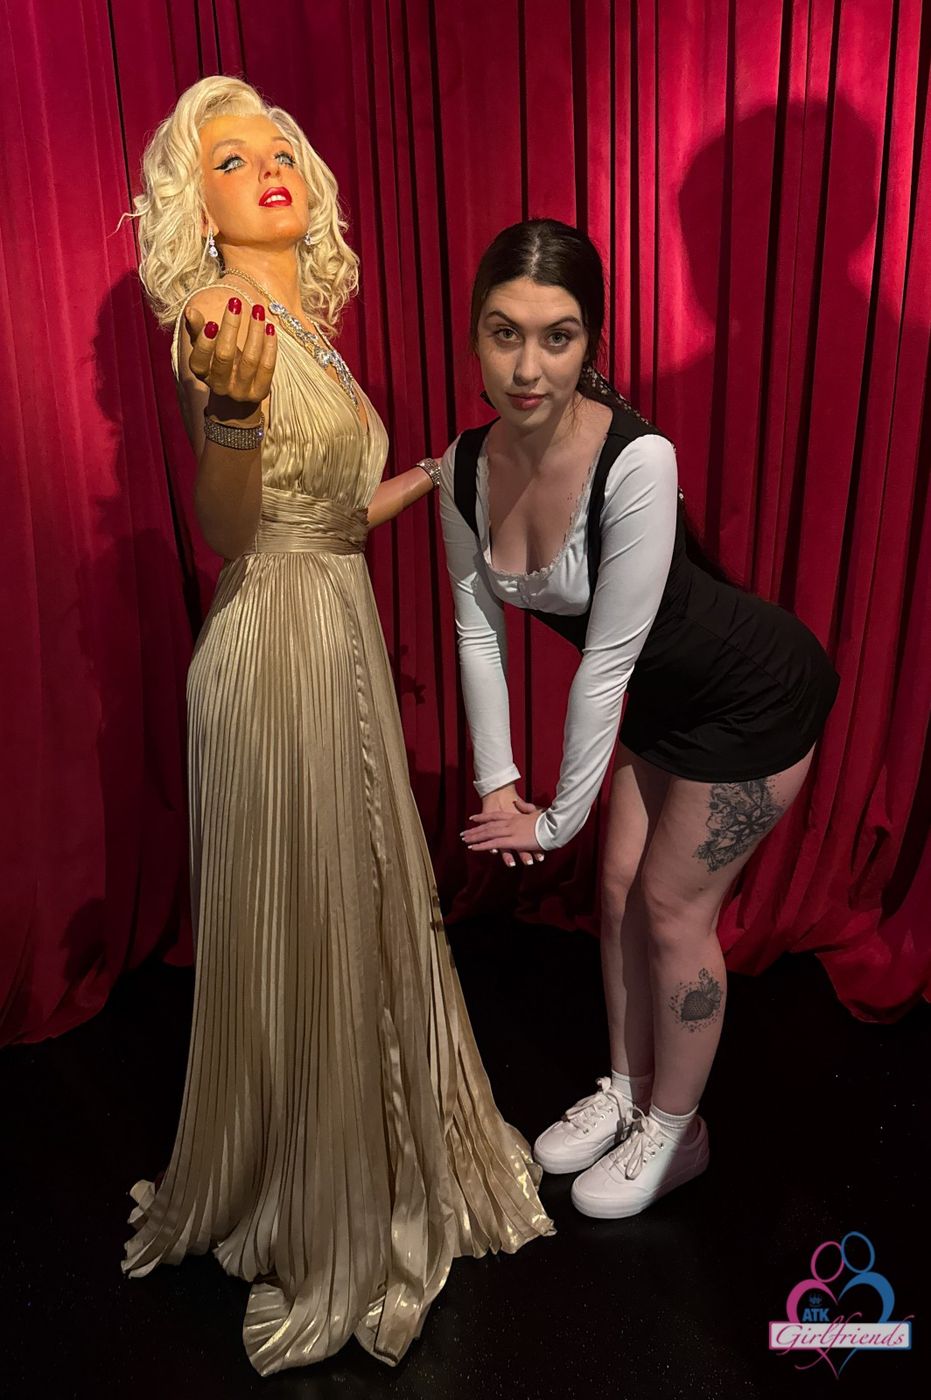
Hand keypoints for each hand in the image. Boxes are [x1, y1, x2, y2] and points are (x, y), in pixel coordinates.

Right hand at [185, 297, 277, 417]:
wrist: (240, 392)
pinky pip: (267, 367)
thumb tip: (190, 310)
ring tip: (257, 309)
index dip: (204, 343)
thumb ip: (198, 329)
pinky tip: (270, 327)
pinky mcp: (260, 393)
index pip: (199, 361)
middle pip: (224, 356)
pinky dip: (270, 346)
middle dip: (230, 328)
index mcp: (202, 374)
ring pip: (250, 360)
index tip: (212, 322)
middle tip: (236, 303)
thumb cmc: (220, 362)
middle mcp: (220, 385)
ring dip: (255, 332)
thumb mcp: (207, 347)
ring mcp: (241, 391)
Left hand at [461, 795, 544, 867]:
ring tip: (464, 840)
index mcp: (515, 816)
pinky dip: (482, 846)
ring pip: (488, 834)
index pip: (495, 816)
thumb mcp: (535, 811)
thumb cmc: (548, 820)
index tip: (473, 819)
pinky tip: (473, 848)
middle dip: (475, 830)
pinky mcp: (512, 841)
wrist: (555, 826)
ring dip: (475, 837)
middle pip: (488, 825)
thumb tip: (518, 803)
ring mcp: (510, 831)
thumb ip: (525, 808)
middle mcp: (510, 823)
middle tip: (463, 833)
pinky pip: (494, 843)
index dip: (483, 817)